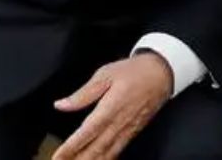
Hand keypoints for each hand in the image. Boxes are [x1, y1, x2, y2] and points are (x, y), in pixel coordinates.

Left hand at [51, 53, 172, 159]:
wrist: (163, 72)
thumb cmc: (134, 70)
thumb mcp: (105, 74)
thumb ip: (83, 93)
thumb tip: (61, 105)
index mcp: (110, 108)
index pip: (87, 132)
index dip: (71, 147)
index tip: (57, 156)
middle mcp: (119, 123)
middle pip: (96, 148)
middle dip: (77, 159)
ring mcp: (128, 129)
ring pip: (107, 153)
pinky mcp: (134, 131)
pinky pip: (117, 150)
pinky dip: (106, 158)